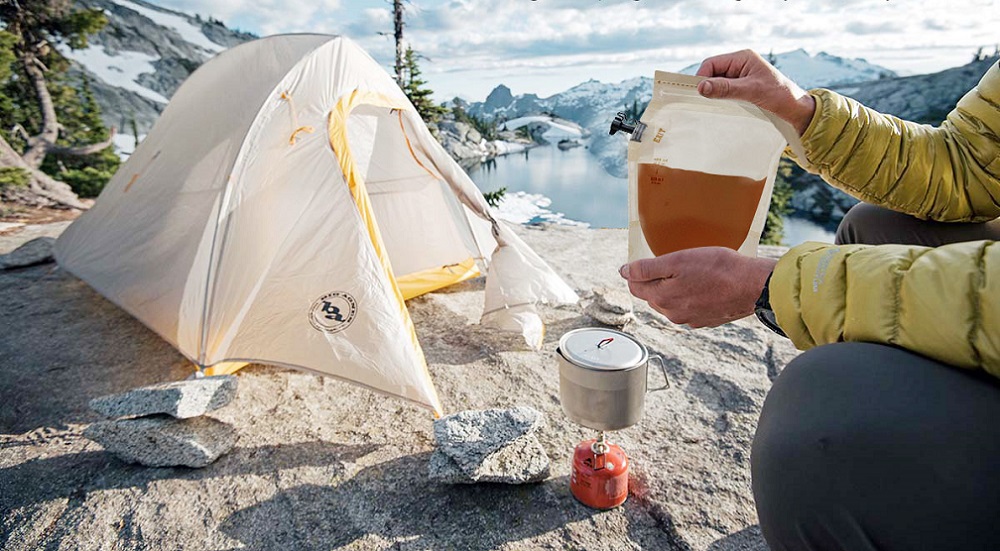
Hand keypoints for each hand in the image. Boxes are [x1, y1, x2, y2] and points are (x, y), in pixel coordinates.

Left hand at [620, 247, 776, 327]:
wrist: (753, 286)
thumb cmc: (718, 269)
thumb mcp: (677, 260)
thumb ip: (647, 268)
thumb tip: (624, 272)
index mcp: (661, 298)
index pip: (635, 287)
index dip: (638, 272)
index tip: (651, 261)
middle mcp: (672, 314)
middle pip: (653, 295)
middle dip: (657, 280)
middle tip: (676, 264)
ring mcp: (689, 320)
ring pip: (671, 302)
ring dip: (675, 289)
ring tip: (692, 273)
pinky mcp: (705, 321)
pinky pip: (689, 308)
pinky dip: (691, 297)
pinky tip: (704, 285)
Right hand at [696, 50, 815, 135]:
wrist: (796, 109)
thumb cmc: (779, 95)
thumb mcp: (751, 90)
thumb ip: (726, 88)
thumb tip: (701, 88)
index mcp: (742, 57)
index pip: (711, 64)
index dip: (702, 78)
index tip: (698, 95)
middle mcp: (739, 64)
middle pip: (712, 73)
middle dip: (708, 87)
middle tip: (705, 103)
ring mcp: (740, 77)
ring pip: (716, 84)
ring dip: (715, 95)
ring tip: (716, 106)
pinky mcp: (741, 88)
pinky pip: (723, 92)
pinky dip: (720, 100)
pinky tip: (722, 108)